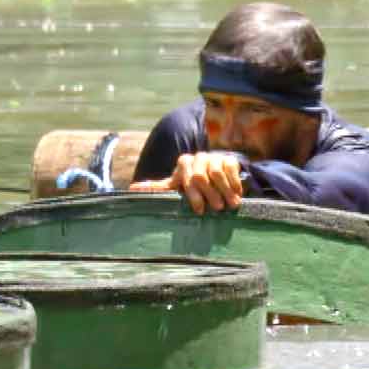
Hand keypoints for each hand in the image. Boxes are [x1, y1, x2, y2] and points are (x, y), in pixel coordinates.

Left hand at [129, 152, 243, 212]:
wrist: (214, 171)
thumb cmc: (191, 183)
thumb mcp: (175, 186)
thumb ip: (157, 188)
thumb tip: (131, 189)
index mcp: (183, 163)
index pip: (187, 179)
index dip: (194, 196)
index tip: (199, 211)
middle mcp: (198, 157)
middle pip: (201, 177)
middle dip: (209, 195)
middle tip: (216, 209)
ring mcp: (214, 157)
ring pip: (217, 174)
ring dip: (223, 191)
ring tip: (229, 205)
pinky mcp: (230, 159)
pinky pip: (231, 171)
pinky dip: (234, 184)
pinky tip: (236, 196)